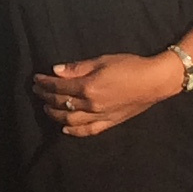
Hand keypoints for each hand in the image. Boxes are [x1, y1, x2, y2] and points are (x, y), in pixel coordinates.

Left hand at [31, 52, 176, 138]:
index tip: (37, 79)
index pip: (59, 87)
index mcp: (88, 87)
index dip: (45, 83)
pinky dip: (74, 131)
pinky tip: (65, 127)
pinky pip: (88, 130)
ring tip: (47, 108)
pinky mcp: (110, 122)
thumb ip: (78, 68)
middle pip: (62, 103)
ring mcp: (100, 116)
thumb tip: (56, 70)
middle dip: (46, 97)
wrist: (155, 81)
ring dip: (55, 114)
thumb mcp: (102, 61)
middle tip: (38, 91)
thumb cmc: (130, 66)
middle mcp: (91, 104)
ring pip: (70, 119)